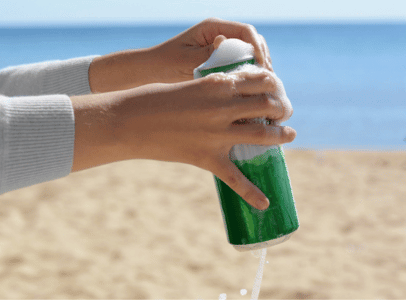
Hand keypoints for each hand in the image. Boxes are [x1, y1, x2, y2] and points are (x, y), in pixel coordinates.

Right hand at [71, 70, 294, 209]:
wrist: (129, 121)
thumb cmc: (155, 99)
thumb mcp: (189, 86)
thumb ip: (214, 91)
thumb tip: (232, 98)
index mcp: (218, 84)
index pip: (260, 79)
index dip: (274, 84)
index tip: (275, 90)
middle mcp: (223, 107)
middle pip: (268, 105)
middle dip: (282, 108)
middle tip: (284, 113)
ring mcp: (216, 134)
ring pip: (263, 135)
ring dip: (282, 135)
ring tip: (289, 135)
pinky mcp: (206, 158)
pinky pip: (235, 179)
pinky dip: (252, 193)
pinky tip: (264, 204)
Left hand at [150, 17, 273, 82]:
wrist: (155, 70)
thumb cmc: (166, 64)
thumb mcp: (186, 60)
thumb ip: (206, 53)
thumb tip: (224, 42)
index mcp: (213, 27)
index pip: (245, 31)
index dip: (258, 48)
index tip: (263, 67)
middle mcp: (220, 33)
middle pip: (253, 41)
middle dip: (263, 58)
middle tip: (268, 79)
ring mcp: (222, 46)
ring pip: (250, 52)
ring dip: (259, 67)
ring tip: (264, 85)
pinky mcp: (221, 59)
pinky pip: (241, 63)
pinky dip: (249, 73)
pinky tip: (252, 88)